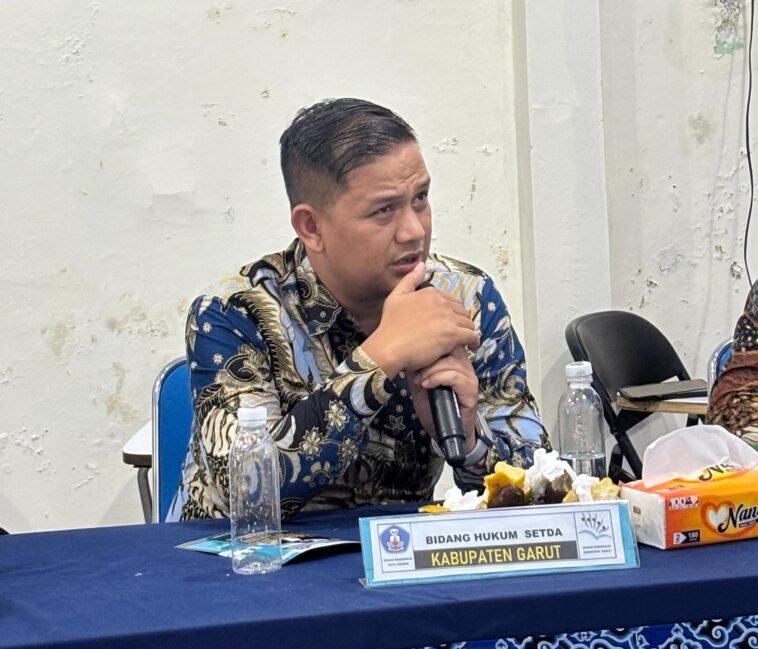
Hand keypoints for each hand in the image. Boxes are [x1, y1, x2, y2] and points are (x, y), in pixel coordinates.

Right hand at [361, 263, 479, 377]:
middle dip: (461, 322)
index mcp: (431, 293)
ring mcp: (448, 318)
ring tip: (464, 341)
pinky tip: (471, 347)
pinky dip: (474, 342)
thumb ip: (410, 279)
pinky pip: (472, 336)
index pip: (452, 301)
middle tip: (458, 332)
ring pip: (469, 324)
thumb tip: (422, 265)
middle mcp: (442, 302)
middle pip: (462, 312)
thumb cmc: (390, 325)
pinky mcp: (452, 335)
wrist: (388, 347)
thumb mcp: (395, 296)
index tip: (450, 322)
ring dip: (467, 332)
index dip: (452, 312)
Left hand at [407, 346, 478, 453]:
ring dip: (432, 371)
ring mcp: (470, 378)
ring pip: (452, 363)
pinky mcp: (471, 390)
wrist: (443, 431)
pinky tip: (427, 385)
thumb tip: (408, 353)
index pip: (448, 342)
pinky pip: (456, 377)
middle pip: (450, 349)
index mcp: (455, 361)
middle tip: (417, 373)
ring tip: (421, 381)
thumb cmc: (433, 408)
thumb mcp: (421, 384)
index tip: (415, 359)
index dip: (431, 347)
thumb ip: (419, 368)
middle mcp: (465, 366)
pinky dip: (439, 378)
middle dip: (429, 359)